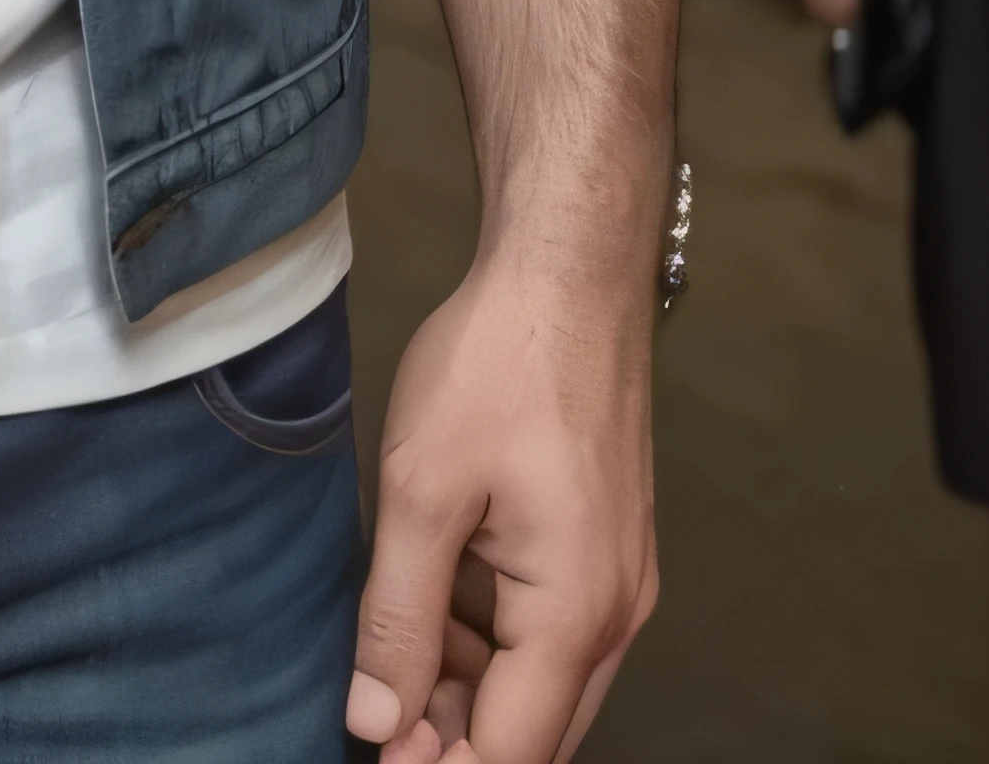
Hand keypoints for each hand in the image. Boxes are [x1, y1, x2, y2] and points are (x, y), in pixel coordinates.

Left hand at [349, 247, 655, 763]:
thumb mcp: (422, 491)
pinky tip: (431, 610)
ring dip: (468, 691)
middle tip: (372, 716)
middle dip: (452, 741)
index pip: (508, 754)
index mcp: (576, 617)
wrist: (568, 273)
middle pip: (533, 731)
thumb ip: (399, 619)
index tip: (371, 756)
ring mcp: (617, 582)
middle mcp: (615, 617)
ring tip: (387, 665)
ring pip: (541, 684)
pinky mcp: (604, 548)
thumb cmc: (497, 367)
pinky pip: (548, 631)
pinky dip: (490, 641)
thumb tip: (376, 723)